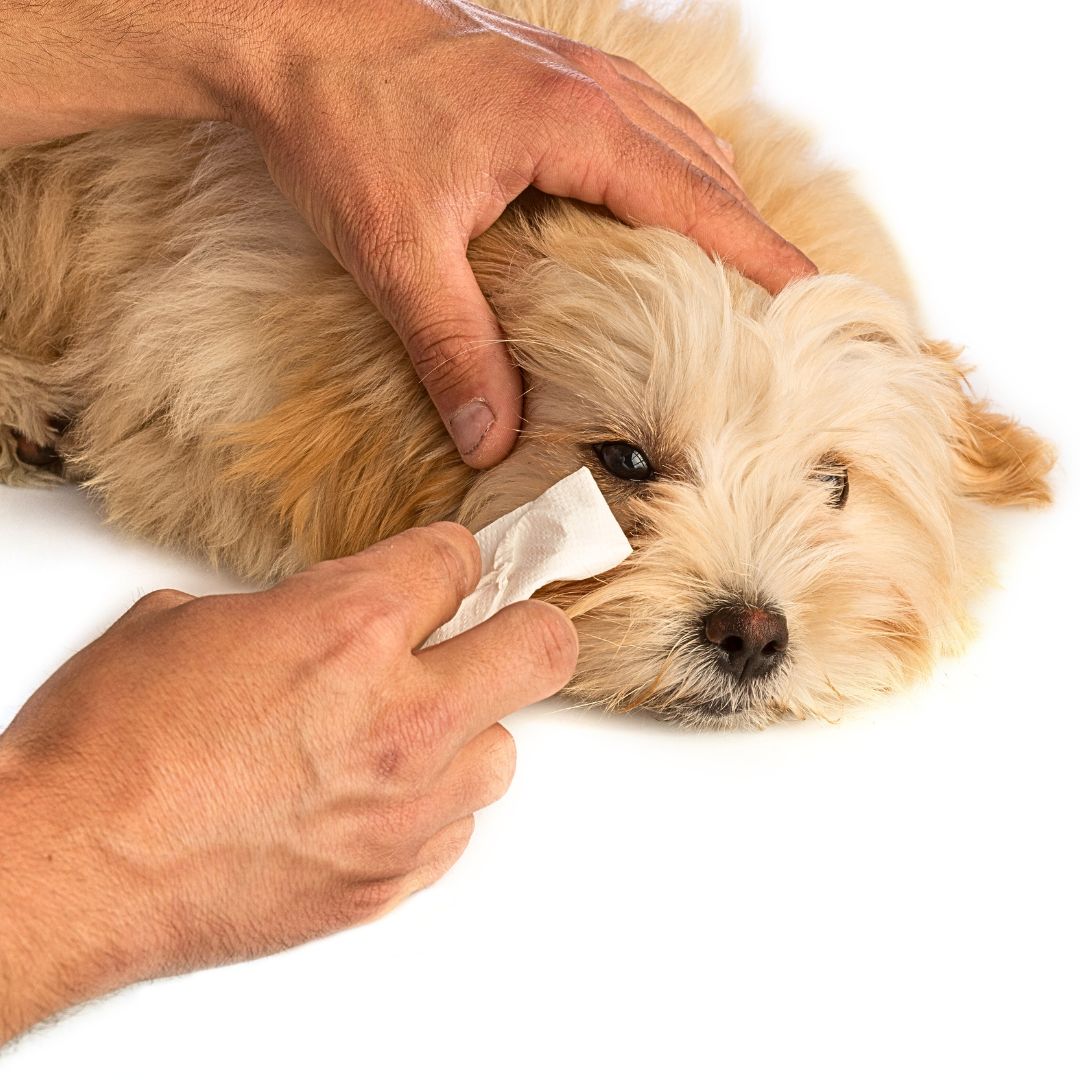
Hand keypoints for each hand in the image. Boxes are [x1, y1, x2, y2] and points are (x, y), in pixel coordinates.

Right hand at [0, 523, 576, 1042]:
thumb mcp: (190, 622)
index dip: (450, 559)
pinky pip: (454, 831)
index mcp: (350, 628)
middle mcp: (398, 718)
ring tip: (409, 733)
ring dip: (467, 732)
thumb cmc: (108, 746)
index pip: (459, 561)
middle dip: (523, 630)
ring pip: (503, 752)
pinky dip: (431, 809)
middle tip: (493, 634)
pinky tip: (378, 799)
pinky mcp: (385, 880)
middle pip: (540, 649)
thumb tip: (320, 618)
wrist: (64, 867)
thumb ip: (289, 612)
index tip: (447, 570)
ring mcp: (402, 809)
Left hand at [225, 0, 814, 465]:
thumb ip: (451, 347)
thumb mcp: (397, 248)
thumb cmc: (336, 117)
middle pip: (703, 164)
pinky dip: (661, 156)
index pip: (700, 200)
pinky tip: (644, 192)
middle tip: (773, 300)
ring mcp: (563, 67)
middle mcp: (586, 88)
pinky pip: (632, 109)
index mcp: (574, 127)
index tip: (815, 297)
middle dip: (746, 229)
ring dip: (707, 191)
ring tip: (723, 259)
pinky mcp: (534, 65)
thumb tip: (492, 438)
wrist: (278, 20)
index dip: (761, 254)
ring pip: (672, 130)